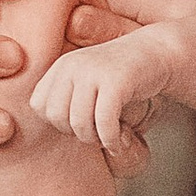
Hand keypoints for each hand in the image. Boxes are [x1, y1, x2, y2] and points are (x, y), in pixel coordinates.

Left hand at [30, 36, 164, 158]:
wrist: (157, 52)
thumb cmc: (121, 77)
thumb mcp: (87, 82)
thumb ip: (68, 100)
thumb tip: (50, 136)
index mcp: (62, 66)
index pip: (39, 106)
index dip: (57, 122)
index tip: (80, 122)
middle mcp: (73, 65)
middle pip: (56, 117)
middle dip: (75, 133)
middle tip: (96, 132)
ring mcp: (94, 71)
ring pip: (79, 123)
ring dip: (94, 139)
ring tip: (107, 137)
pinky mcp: (116, 81)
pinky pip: (104, 122)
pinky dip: (110, 139)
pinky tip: (117, 143)